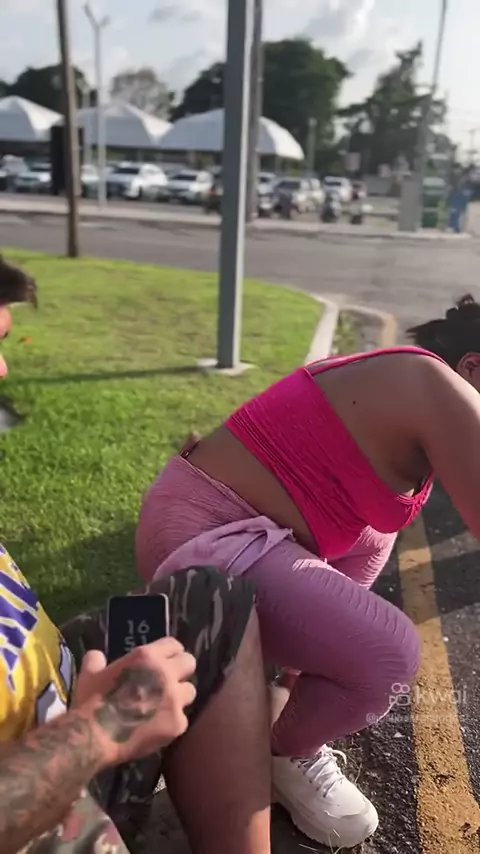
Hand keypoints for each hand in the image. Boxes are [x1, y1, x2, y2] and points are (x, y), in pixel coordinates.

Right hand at [74, 638, 196, 766]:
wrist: (95, 737)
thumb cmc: (91, 701)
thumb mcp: (90, 674)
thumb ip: (96, 660)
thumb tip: (97, 656)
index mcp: (147, 657)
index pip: (174, 644)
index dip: (169, 652)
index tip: (164, 660)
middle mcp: (166, 674)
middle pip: (189, 663)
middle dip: (181, 670)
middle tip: (168, 680)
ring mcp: (174, 700)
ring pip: (190, 691)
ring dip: (179, 696)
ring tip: (164, 705)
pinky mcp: (178, 724)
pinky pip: (182, 719)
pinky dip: (172, 722)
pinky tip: (157, 727)